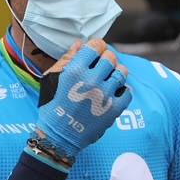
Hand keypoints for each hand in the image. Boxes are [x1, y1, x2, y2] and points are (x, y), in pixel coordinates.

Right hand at [30, 39, 131, 164]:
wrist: (58, 136)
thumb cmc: (52, 106)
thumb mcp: (52, 79)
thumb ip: (67, 59)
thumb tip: (81, 44)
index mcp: (75, 70)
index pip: (96, 46)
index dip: (97, 46)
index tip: (97, 51)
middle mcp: (92, 80)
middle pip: (110, 57)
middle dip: (106, 59)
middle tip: (102, 67)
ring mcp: (105, 95)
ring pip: (122, 72)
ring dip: (117, 72)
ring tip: (110, 78)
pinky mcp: (115, 110)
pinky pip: (128, 92)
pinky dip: (123, 91)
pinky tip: (114, 93)